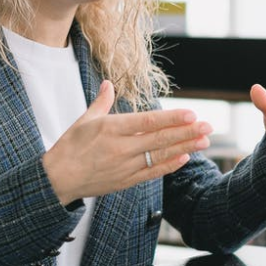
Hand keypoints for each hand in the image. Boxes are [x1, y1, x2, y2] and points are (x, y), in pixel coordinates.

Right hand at [42, 80, 212, 204]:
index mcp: (110, 129)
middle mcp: (120, 148)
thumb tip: (108, 84)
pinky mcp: (126, 181)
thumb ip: (101, 102)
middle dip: (186, 132)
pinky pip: (152, 172)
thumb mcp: (83, 120)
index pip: (147, 122)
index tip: (191, 113)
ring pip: (160, 155)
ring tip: (204, 141)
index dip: (171, 118)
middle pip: (159, 139)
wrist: (57, 180)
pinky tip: (185, 157)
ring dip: (184, 148)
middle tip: (208, 126)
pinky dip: (169, 165)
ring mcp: (125, 166)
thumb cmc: (69, 147)